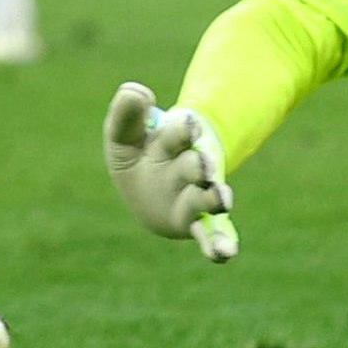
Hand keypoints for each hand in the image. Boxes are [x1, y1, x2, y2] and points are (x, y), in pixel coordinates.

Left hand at [101, 80, 237, 262]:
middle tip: (203, 166)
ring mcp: (193, 196)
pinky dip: (219, 243)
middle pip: (195, 164)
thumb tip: (139, 94)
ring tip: (222, 199)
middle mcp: (188, 167)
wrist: (147, 189)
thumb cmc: (138, 154)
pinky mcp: (193, 223)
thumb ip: (126, 112)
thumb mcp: (123, 133)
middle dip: (199, 165)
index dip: (183, 129)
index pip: (178, 132)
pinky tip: (225, 254)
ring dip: (214, 198)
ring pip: (205, 197)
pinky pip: (210, 233)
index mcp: (173, 140)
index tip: (188, 125)